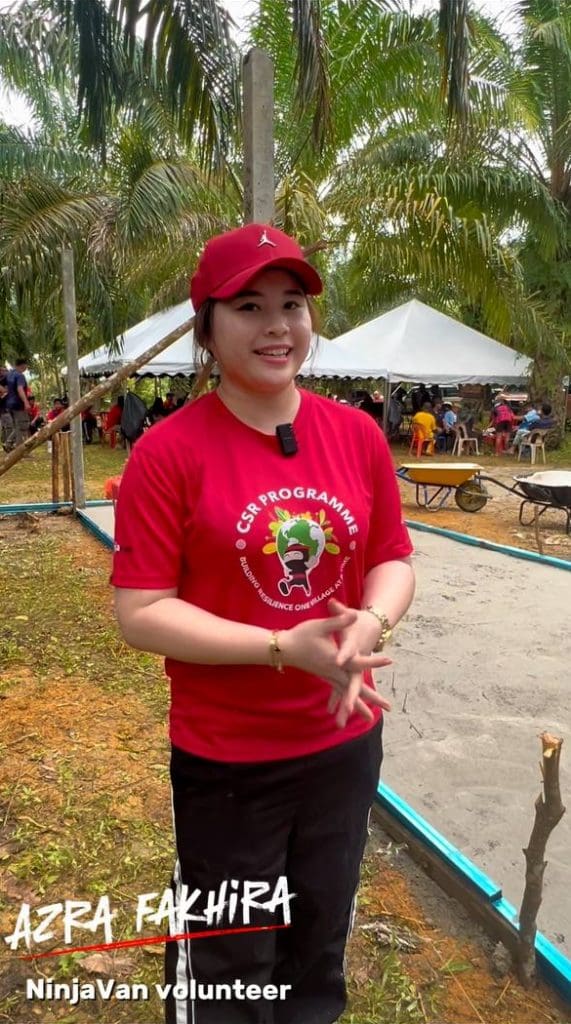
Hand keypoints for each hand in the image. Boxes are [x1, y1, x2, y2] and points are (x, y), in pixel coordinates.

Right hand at [280, 603, 390, 726]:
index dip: (373, 660)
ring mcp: (328, 676)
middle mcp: (333, 671)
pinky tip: (348, 711)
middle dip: (372, 698)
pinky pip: (338, 692)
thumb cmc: (301, 635)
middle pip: (355, 687)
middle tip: (389, 707)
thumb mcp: (321, 626)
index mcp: (334, 659)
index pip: (358, 661)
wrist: (284, 649)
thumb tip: (354, 615)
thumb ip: (339, 621)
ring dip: (359, 706)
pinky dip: (345, 701)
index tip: (389, 660)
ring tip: (370, 719)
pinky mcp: (325, 676)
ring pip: (346, 694)